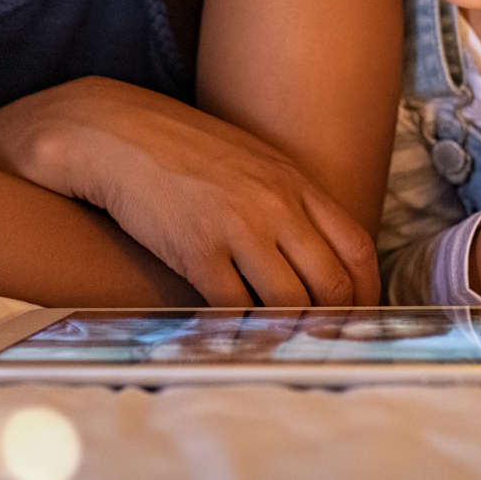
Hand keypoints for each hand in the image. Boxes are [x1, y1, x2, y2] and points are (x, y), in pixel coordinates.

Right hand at [0, 77, 378, 307]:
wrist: (113, 132)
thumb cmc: (180, 148)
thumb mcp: (248, 160)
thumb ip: (284, 199)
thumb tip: (312, 251)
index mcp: (293, 180)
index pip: (356, 247)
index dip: (367, 291)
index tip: (360, 314)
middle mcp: (275, 204)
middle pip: (332, 283)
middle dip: (335, 322)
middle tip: (327, 343)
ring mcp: (237, 228)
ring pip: (289, 304)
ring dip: (291, 333)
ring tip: (285, 347)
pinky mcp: (196, 251)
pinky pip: (234, 310)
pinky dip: (242, 333)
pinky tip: (239, 339)